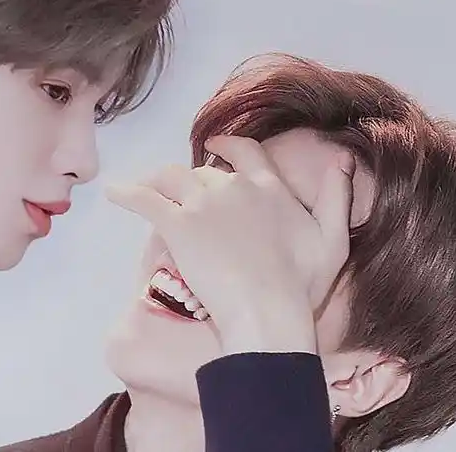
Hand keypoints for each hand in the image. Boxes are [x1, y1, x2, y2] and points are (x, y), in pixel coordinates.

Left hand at [105, 135, 354, 354]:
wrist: (267, 310)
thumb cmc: (302, 285)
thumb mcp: (333, 239)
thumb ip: (336, 197)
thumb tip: (342, 159)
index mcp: (268, 187)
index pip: (245, 153)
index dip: (228, 146)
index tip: (216, 145)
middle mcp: (234, 186)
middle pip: (204, 172)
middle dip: (193, 181)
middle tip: (183, 198)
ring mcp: (203, 203)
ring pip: (172, 178)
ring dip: (159, 182)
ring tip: (148, 190)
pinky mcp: (176, 224)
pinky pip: (143, 199)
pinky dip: (125, 193)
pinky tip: (113, 191)